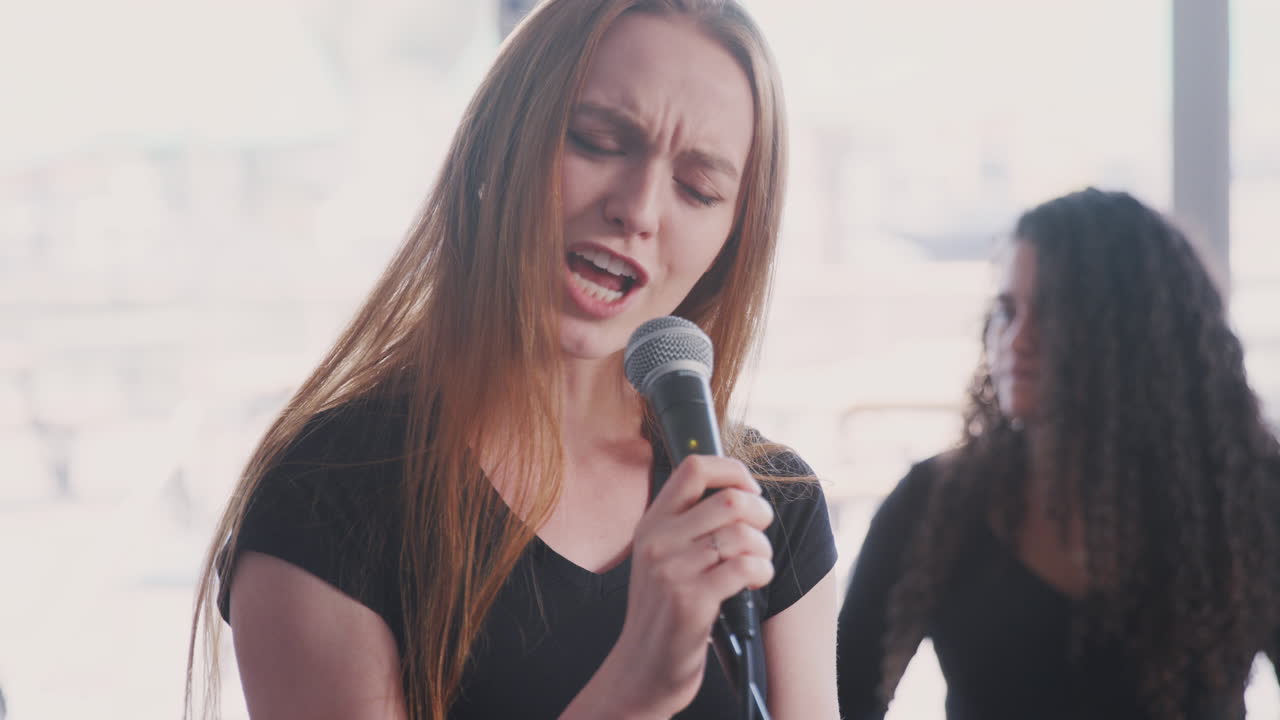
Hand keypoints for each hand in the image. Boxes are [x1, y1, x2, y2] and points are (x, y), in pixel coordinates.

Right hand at [592, 455, 774, 717]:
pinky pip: (745, 568)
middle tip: (761, 532)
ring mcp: (672, 571)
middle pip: (730, 500)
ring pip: (743, 536)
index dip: (734, 471)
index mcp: (652, 523)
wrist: (642, 668)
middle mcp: (658, 541)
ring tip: (758, 564)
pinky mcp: (690, 601)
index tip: (750, 490)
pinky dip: (761, 572)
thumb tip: (740, 491)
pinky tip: (755, 581)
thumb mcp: (661, 557)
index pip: (694, 467)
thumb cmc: (664, 611)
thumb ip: (687, 523)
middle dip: (760, 514)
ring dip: (764, 550)